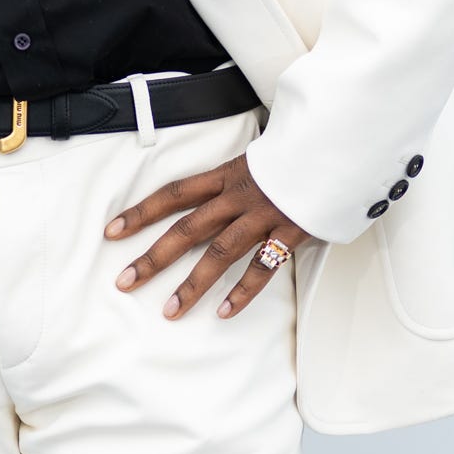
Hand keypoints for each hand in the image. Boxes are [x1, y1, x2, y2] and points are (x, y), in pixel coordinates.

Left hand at [106, 156, 315, 320]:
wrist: (341, 140)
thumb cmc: (300, 150)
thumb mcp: (259, 157)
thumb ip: (238, 178)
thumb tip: (218, 194)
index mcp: (228, 175)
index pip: (174, 193)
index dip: (141, 212)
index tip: (112, 231)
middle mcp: (239, 196)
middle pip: (187, 228)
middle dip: (153, 256)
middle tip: (125, 281)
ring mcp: (264, 214)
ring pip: (220, 253)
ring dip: (193, 285)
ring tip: (170, 311)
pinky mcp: (290, 230)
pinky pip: (263, 267)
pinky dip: (244, 291)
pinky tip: (225, 312)